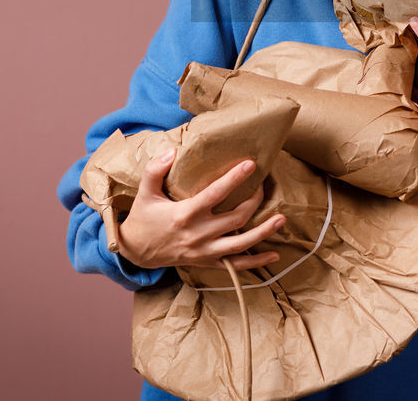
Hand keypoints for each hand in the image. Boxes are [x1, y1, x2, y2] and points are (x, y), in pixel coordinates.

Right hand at [118, 150, 285, 269]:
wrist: (136, 251)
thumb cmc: (143, 217)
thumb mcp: (144, 192)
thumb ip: (155, 170)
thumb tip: (171, 151)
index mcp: (185, 214)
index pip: (215, 194)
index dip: (234, 179)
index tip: (251, 164)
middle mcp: (198, 234)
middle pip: (236, 217)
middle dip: (255, 200)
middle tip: (264, 186)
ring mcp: (205, 251)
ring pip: (241, 243)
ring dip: (263, 231)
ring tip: (282, 219)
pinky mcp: (207, 262)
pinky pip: (235, 265)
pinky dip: (256, 262)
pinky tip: (274, 254)